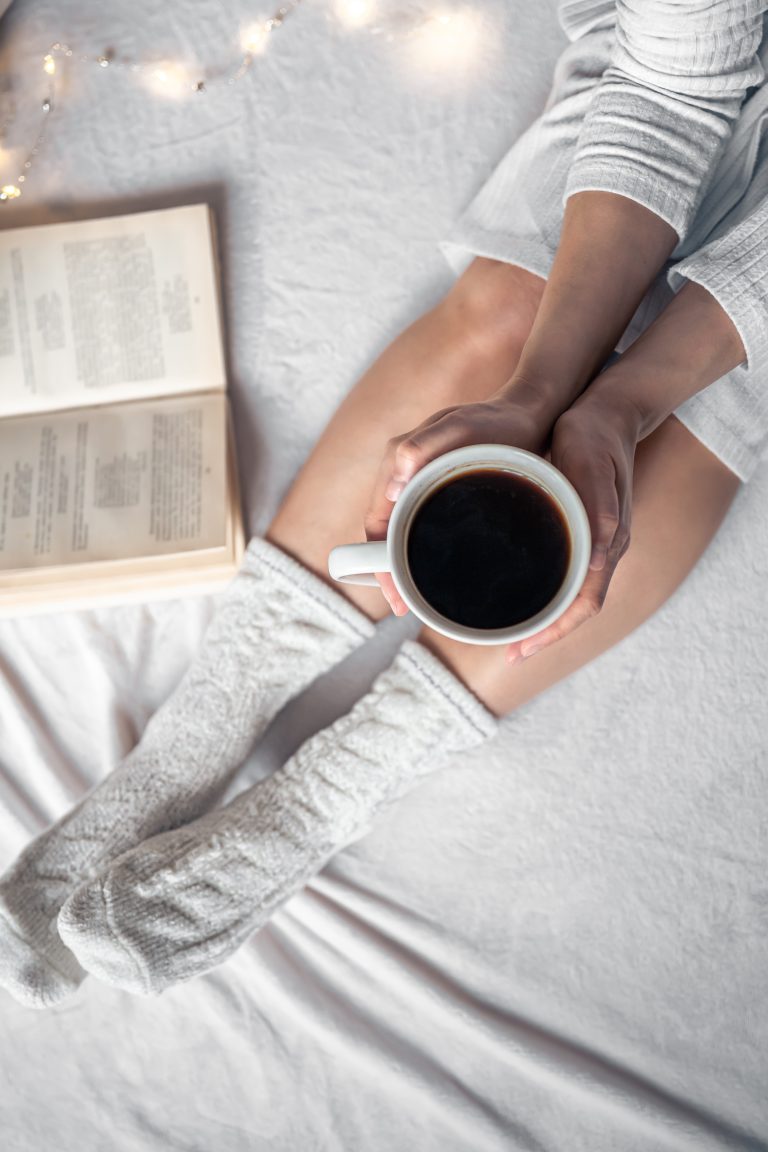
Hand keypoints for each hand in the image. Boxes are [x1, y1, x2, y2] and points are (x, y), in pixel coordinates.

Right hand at [364, 378, 556, 614]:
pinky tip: (442, 576)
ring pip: (403, 535)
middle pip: (385, 534)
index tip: (395, 595)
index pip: (376, 524)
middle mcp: (404, 476)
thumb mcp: (460, 427)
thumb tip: (392, 484)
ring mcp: (423, 485)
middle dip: (388, 574)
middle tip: (407, 608)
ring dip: (406, 567)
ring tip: (421, 601)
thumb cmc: (497, 418)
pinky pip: (424, 529)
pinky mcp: (444, 493)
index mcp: (397, 462)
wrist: (529, 410)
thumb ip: (422, 446)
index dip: (377, 563)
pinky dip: (425, 555)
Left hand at [505, 387, 642, 663]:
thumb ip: (597, 502)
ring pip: (568, 595)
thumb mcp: (591, 461)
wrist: (608, 411)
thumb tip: (599, 553)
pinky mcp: (578, 531)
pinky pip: (561, 575)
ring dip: (541, 618)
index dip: (554, 632)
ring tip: (508, 633)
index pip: (585, 604)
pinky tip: (515, 591)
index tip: (520, 650)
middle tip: (507, 652)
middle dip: (543, 635)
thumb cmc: (595, 435)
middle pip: (575, 608)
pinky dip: (540, 593)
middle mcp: (602, 550)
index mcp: (608, 542)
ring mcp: (592, 543)